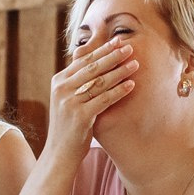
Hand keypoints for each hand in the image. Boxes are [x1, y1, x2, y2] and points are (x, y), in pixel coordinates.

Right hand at [45, 39, 137, 161]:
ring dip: (119, 71)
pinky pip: (104, 99)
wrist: (59, 153)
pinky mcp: (80, 116)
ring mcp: (69, 102)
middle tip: (130, 48)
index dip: (102, 49)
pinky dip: (119, 91)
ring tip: (135, 64)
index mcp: (58, 81)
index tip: (118, 41)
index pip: (83, 60)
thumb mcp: (68, 100)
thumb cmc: (68, 125)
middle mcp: (62, 89)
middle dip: (112, 56)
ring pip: (100, 82)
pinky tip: (132, 85)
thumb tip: (94, 61)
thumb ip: (77, 82)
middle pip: (92, 67)